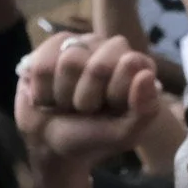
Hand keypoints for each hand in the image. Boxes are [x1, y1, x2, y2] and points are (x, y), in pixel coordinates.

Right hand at [16, 33, 165, 174]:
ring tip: (66, 103)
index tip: (111, 108)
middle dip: (86, 98)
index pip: (130, 64)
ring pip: (68, 62)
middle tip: (85, 109)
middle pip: (98, 67)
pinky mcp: (51, 46)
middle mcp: (110, 48)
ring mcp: (81, 43)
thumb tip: (146, 75)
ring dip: (63, 95)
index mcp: (137, 65)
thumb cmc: (92, 136)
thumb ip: (145, 109)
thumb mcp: (125, 134)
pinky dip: (43, 90)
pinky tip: (49, 94)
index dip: (115, 93)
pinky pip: (42, 64)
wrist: (50, 143)